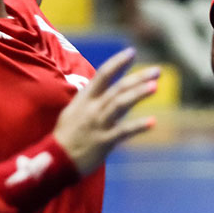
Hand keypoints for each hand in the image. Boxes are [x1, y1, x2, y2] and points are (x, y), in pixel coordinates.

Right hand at [52, 48, 158, 174]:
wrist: (55, 160)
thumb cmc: (66, 135)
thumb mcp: (74, 110)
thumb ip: (90, 98)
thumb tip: (101, 87)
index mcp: (85, 98)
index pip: (103, 74)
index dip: (117, 62)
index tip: (132, 52)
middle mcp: (93, 108)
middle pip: (118, 88)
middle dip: (138, 77)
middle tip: (157, 70)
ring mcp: (99, 124)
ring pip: (120, 104)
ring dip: (138, 94)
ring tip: (155, 86)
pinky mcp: (104, 141)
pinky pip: (123, 132)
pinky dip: (138, 126)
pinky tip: (153, 122)